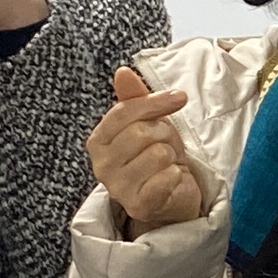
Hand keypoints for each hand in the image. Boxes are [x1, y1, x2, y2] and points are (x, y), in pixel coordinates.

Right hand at [85, 65, 207, 230]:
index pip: (124, 111)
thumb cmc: (157, 157)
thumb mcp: (147, 122)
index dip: (154, 102)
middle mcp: (101, 165)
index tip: (178, 98)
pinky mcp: (139, 205)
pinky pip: (167, 176)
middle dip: (164, 134)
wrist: (171, 197)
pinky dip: (176, 175)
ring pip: (157, 154)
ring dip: (171, 156)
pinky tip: (170, 181)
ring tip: (167, 165)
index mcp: (98, 141)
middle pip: (141, 132)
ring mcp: (118, 188)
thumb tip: (122, 72)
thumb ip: (134, 98)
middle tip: (166, 145)